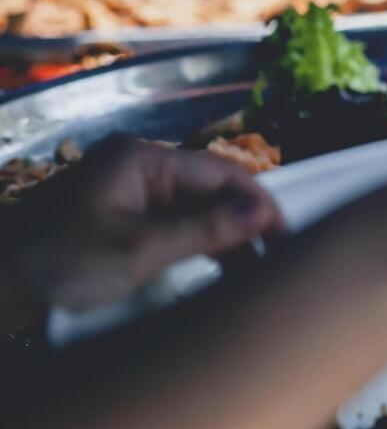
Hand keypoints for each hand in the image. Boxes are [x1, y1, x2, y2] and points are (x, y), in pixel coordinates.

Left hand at [0, 137, 283, 326]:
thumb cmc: (59, 264)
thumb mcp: (140, 249)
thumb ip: (205, 230)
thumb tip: (261, 213)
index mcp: (141, 158)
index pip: (218, 171)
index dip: (257, 201)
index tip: (285, 232)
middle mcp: (137, 167)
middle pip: (208, 189)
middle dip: (242, 222)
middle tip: (275, 256)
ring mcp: (127, 192)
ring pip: (192, 209)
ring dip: (221, 237)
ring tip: (252, 270)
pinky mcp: (119, 217)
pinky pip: (171, 224)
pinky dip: (195, 244)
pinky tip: (218, 268)